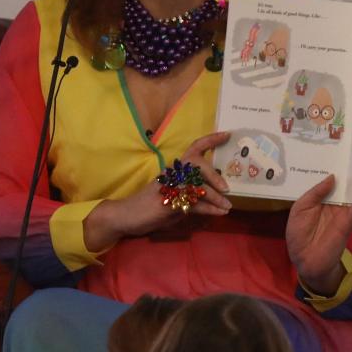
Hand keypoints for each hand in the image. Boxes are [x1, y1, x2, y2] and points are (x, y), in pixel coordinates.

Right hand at [84, 131, 232, 250]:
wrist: (124, 216)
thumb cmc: (147, 207)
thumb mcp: (172, 200)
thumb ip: (187, 198)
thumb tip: (208, 203)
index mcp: (173, 170)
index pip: (193, 149)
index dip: (210, 140)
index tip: (226, 135)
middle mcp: (172, 174)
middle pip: (198, 165)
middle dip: (215, 176)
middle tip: (227, 189)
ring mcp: (169, 188)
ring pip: (198, 186)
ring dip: (216, 197)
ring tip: (227, 206)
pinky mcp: (168, 203)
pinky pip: (194, 203)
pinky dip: (210, 209)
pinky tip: (220, 212)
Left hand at [286, 175, 351, 295]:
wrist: (305, 259)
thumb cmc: (298, 234)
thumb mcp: (300, 209)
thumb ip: (315, 193)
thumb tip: (332, 178)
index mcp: (319, 199)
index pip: (329, 181)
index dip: (334, 169)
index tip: (341, 152)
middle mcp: (332, 203)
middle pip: (343, 186)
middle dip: (350, 172)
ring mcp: (341, 212)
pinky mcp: (348, 222)